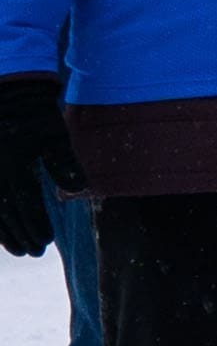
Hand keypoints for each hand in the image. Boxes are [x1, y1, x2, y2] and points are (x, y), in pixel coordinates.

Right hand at [0, 73, 60, 261]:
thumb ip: (65, 164)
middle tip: (33, 252)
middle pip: (5, 213)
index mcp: (12, 164)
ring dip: (4, 231)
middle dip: (20, 234)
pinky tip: (1, 231)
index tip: (44, 243)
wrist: (7, 93)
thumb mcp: (54, 135)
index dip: (34, 226)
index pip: (24, 204)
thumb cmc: (35, 115)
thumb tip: (79, 191)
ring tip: (17, 249)